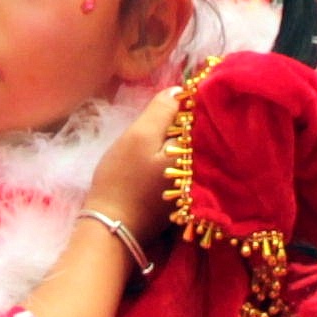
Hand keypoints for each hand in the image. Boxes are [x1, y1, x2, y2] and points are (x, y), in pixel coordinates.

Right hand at [83, 85, 186, 262]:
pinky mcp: (184, 196)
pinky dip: (178, 156)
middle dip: (188, 120)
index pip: (202, 116)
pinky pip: (187, 166)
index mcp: (196, 151)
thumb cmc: (123, 180)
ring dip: (182, 137)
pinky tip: (162, 152)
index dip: (190, 101)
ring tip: (164, 127)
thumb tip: (180, 90)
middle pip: (199, 133)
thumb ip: (160, 111)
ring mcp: (195, 185)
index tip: (178, 93)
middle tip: (167, 110)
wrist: (113, 226)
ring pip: (192, 149)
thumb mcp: (138, 137)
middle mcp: (204, 169)